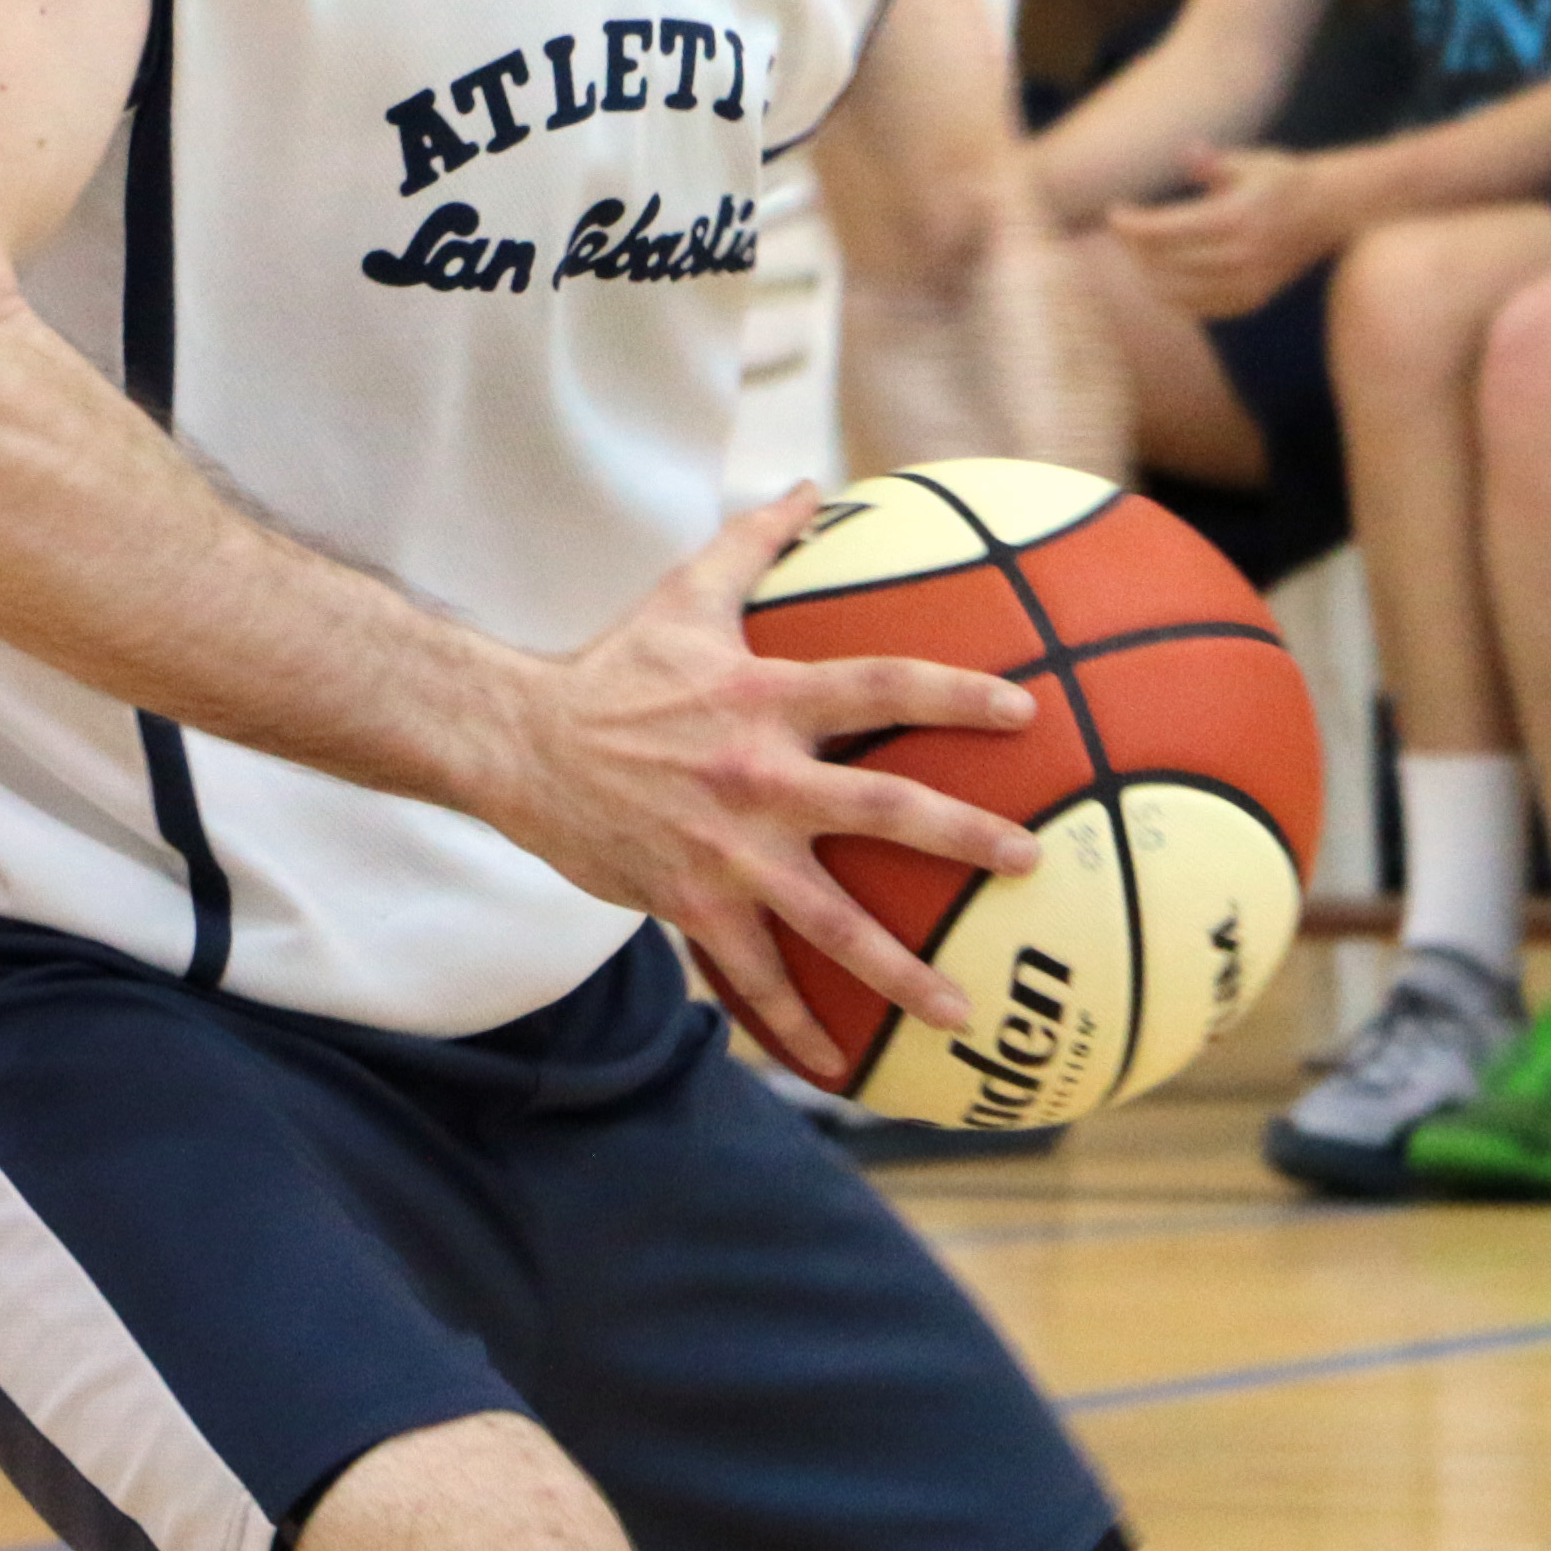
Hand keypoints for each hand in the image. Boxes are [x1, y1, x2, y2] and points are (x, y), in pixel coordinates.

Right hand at [472, 492, 1044, 1082]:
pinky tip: (836, 1068)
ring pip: (831, 923)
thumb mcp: (684, 596)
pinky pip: (752, 979)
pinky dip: (794, 1027)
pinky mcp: (692, 905)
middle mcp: (758, 779)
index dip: (954, 698)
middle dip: (963, 839)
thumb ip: (756, 542)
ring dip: (900, 972)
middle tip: (1031, 862)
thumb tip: (809, 483)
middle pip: (881, 811)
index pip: (880, 689)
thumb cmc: (614, 669)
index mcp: (766, 702)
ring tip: (962, 1013)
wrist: (520, 744)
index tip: (1025, 711)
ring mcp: (727, 852)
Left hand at [1106, 146, 1343, 321]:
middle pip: (1162, 262)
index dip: (1130, 224)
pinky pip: (1196, 307)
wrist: (1332, 212)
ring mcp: (1247, 283)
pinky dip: (1172, 293)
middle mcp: (1241, 256)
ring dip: (1147, 272)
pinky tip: (1164, 273)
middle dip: (1134, 246)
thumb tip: (1186, 153)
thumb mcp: (1251, 162)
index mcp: (1237, 217)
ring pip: (1173, 290)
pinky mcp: (1251, 300)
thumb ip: (1213, 163)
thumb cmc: (1283, 180)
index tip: (1115, 213)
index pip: (1164, 230)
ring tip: (1140, 250)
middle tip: (1126, 229)